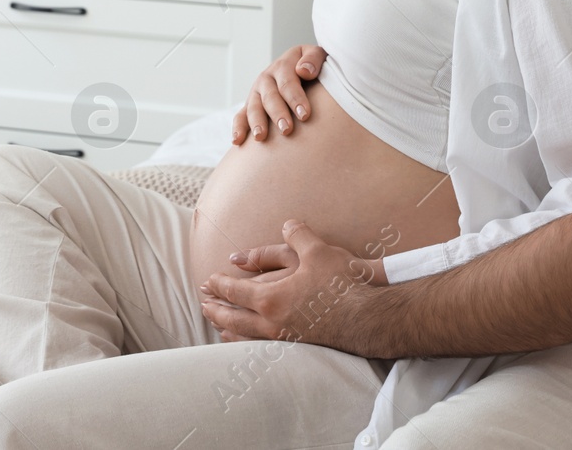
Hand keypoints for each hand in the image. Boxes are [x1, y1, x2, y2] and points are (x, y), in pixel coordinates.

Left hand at [198, 220, 384, 351]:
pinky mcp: (298, 346)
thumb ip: (298, 235)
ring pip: (247, 337)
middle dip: (217, 310)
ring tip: (220, 327)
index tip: (208, 282)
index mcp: (270, 298)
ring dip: (229, 330)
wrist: (368, 318)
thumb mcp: (318, 251)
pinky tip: (252, 342)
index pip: (235, 292)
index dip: (219, 286)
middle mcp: (272, 322)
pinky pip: (263, 346)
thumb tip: (287, 224)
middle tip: (203, 306)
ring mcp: (284, 338)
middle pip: (234, 318)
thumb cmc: (341, 284)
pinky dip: (249, 343)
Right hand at [232, 45, 325, 143]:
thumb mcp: (318, 56)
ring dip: (257, 122)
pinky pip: (240, 116)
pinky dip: (238, 128)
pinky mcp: (250, 105)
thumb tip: (304, 71)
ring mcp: (257, 92)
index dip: (295, 98)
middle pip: (270, 97)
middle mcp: (267, 78)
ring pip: (254, 107)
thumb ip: (314, 58)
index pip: (287, 82)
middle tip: (287, 130)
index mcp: (283, 65)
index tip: (305, 115)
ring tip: (261, 136)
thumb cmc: (314, 67)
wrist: (302, 70)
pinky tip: (237, 141)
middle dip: (278, 114)